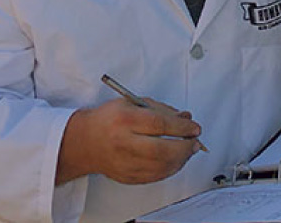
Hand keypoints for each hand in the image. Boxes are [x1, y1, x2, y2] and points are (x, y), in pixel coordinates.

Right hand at [56, 96, 202, 184]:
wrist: (84, 142)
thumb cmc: (109, 120)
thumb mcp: (132, 104)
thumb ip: (161, 110)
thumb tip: (185, 119)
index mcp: (124, 120)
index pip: (160, 125)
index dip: (182, 128)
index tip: (195, 127)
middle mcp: (124, 143)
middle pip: (162, 150)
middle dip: (185, 147)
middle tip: (195, 141)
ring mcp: (125, 163)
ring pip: (161, 167)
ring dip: (181, 159)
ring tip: (188, 150)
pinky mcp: (127, 177)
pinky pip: (155, 176)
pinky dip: (170, 169)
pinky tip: (175, 160)